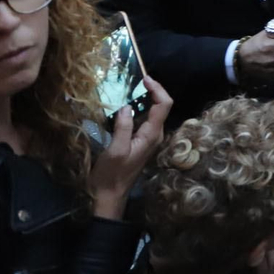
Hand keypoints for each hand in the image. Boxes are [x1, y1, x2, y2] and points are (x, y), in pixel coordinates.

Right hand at [89, 75, 171, 219]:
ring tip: (128, 88)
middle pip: (161, 106)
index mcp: (152, 134)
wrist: (110, 194)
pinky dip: (137, 108)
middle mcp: (155, 134)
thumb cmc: (112, 174)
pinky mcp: (140, 140)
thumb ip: (123, 127)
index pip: (164, 105)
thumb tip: (126, 106)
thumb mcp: (116, 150)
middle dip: (151, 90)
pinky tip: (124, 105)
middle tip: (134, 80)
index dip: (157, 89)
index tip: (143, 78)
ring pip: (152, 112)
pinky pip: (143, 119)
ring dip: (144, 98)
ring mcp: (148, 137)